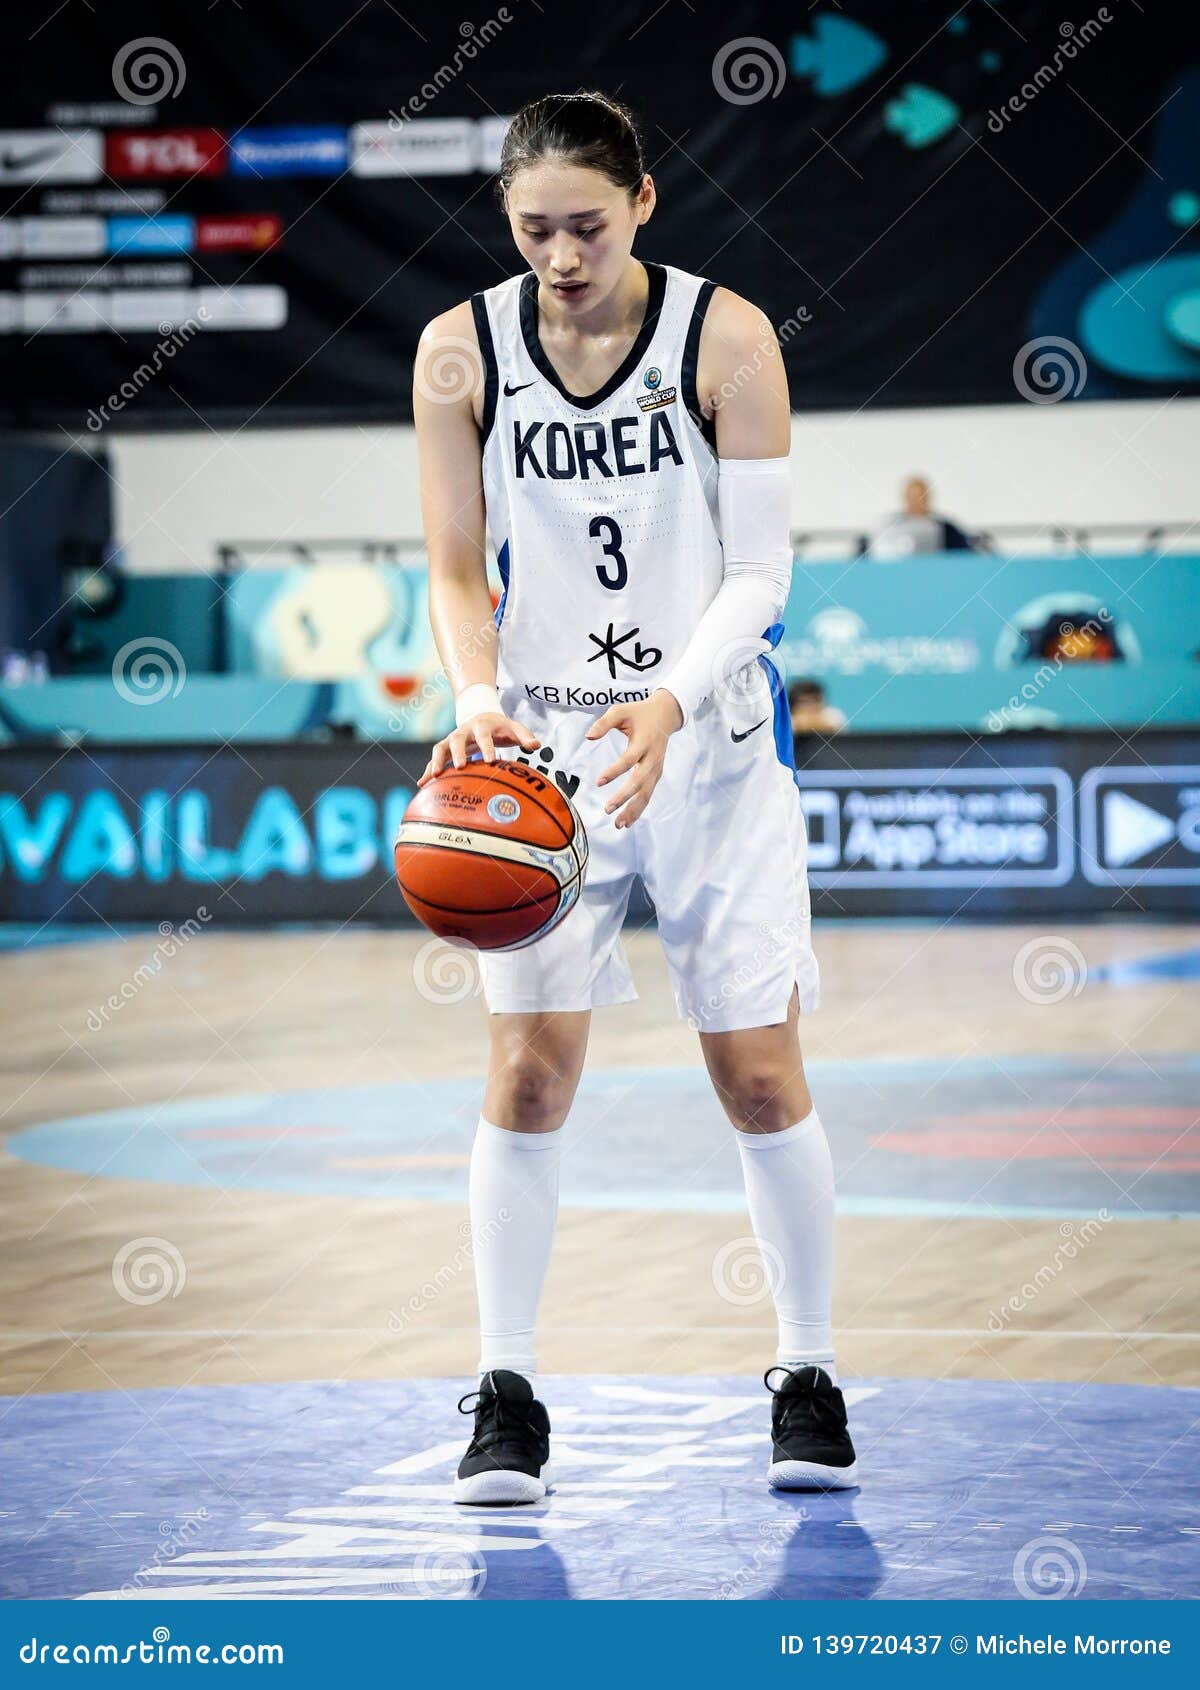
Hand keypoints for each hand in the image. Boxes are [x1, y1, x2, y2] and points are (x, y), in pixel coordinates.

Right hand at [420, 712, 539, 782]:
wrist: (481, 716)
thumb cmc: (500, 727)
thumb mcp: (514, 728)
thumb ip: (525, 736)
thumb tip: (537, 745)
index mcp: (481, 726)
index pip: (484, 735)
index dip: (487, 746)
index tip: (491, 760)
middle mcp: (463, 731)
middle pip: (457, 739)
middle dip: (457, 753)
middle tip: (460, 767)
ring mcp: (452, 739)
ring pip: (440, 748)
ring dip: (436, 761)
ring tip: (434, 777)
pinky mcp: (445, 748)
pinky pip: (435, 759)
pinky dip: (428, 771)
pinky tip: (422, 785)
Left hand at [587, 689, 683, 828]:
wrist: (666, 715)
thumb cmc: (639, 713)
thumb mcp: (620, 711)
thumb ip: (603, 723)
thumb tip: (588, 737)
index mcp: (644, 742)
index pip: (629, 760)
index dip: (614, 771)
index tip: (598, 781)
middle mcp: (653, 758)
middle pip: (639, 781)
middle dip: (624, 797)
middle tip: (607, 809)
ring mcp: (656, 768)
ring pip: (646, 793)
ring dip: (633, 810)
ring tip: (618, 824)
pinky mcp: (656, 774)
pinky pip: (647, 795)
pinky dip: (638, 809)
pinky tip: (627, 821)